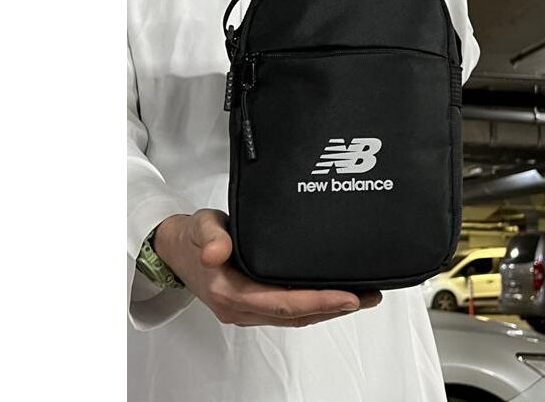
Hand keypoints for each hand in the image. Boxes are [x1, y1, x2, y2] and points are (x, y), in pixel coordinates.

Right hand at [154, 209, 382, 326]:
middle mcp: (241, 308)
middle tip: (368, 297)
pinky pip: (288, 310)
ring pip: (294, 316)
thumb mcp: (200, 228)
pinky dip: (313, 306)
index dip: (317, 303)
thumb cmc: (192, 237)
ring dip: (328, 310)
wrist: (176, 250)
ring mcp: (248, 309)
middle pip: (295, 315)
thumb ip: (210, 237)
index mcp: (230, 293)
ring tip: (361, 297)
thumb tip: (217, 251)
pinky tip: (333, 295)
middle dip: (333, 308)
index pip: (281, 304)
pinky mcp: (254, 304)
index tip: (348, 297)